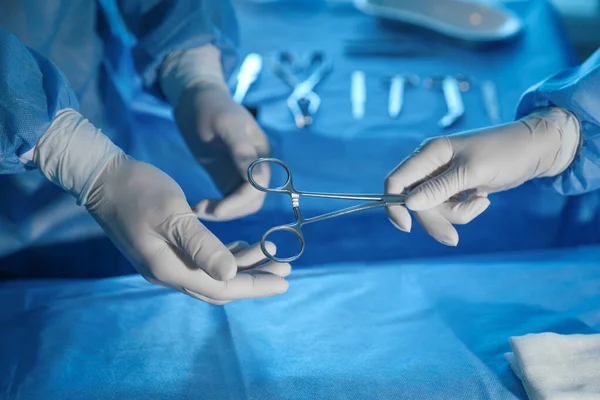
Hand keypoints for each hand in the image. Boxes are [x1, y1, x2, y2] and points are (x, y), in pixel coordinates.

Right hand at [85, 153, 288, 303]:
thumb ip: (202, 246)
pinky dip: (225, 256)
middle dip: (255, 279)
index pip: (224, 287)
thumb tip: (231, 273)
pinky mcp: (164, 250)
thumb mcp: (173, 214)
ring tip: (271, 254)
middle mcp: (168, 273)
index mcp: (171, 268)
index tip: (285, 282)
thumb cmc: (138, 190)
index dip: (257, 286)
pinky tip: (240, 248)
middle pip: (221, 286)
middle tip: (286, 270)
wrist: (101, 178)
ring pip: (213, 273)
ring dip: (243, 266)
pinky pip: (202, 262)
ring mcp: (164, 263)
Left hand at [174, 83, 270, 221]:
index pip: (258, 188)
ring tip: (196, 208)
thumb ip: (242, 151)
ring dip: (222, 212)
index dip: (240, 202)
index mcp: (261, 154)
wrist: (195, 99)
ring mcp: (241, 174)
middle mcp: (256, 167)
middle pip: (252, 201)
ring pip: (241, 205)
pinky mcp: (227, 177)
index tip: (216, 210)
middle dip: (230, 210)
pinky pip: (228, 201)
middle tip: (199, 210)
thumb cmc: (212, 106)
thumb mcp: (226, 124)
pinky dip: (216, 208)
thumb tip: (257, 178)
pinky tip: (197, 206)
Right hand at [385, 108, 579, 245]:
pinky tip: (482, 199)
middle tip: (454, 239)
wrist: (535, 151)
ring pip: (434, 209)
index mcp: (429, 154)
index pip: (396, 180)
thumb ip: (439, 188)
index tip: (408, 228)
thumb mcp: (472, 172)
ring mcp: (443, 178)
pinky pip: (450, 209)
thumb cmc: (505, 153)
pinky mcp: (456, 188)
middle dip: (436, 219)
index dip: (395, 205)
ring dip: (457, 214)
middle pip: (415, 203)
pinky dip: (465, 211)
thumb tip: (409, 204)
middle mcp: (431, 166)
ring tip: (481, 202)